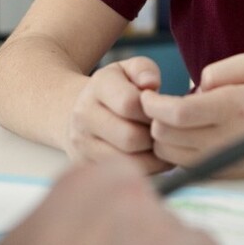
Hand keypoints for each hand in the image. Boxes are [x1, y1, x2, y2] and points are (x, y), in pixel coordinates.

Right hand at [65, 56, 168, 172]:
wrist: (80, 111)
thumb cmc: (116, 89)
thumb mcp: (129, 70)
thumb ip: (144, 70)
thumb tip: (151, 83)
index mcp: (98, 86)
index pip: (130, 104)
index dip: (153, 111)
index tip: (160, 111)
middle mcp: (84, 115)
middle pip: (130, 138)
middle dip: (154, 137)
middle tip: (163, 133)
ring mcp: (82, 143)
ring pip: (128, 162)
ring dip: (152, 158)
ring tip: (159, 146)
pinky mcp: (86, 165)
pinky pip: (122, 175)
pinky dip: (143, 170)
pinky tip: (148, 157)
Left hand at [141, 51, 243, 176]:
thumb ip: (220, 69)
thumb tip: (192, 88)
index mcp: (232, 108)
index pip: (176, 113)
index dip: (153, 104)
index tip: (148, 95)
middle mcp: (224, 139)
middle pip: (164, 136)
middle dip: (154, 119)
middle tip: (159, 104)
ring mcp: (222, 161)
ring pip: (168, 154)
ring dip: (162, 136)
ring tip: (174, 119)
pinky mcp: (223, 174)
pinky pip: (182, 165)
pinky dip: (175, 151)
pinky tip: (186, 134)